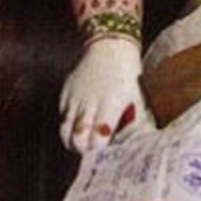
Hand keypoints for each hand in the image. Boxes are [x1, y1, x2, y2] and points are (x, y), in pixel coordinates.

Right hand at [59, 38, 153, 152]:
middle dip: (83, 150)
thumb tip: (130, 147)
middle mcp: (90, 103)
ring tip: (81, 145)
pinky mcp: (65, 93)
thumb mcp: (139, 100)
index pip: (97, 140)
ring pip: (64, 131)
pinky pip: (62, 117)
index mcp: (110, 106)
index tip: (104, 154)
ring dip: (72, 142)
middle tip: (91, 153)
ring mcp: (75, 98)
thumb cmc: (130, 76)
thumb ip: (136, 125)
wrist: (111, 46)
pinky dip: (67, 126)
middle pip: (77, 139)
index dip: (99, 151)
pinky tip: (77, 127)